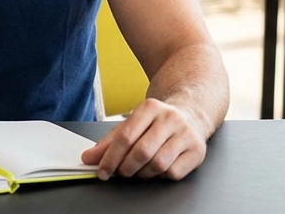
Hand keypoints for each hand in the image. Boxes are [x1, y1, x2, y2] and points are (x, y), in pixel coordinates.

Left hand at [80, 98, 206, 180]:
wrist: (191, 115)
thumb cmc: (157, 123)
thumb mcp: (132, 125)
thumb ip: (109, 142)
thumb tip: (88, 158)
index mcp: (150, 107)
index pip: (125, 136)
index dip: (110, 158)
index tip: (102, 171)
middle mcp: (170, 118)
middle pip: (141, 152)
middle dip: (125, 168)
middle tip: (120, 172)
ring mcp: (185, 134)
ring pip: (158, 164)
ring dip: (143, 174)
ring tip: (139, 170)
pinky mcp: (196, 150)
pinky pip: (173, 173)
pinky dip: (160, 176)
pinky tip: (158, 169)